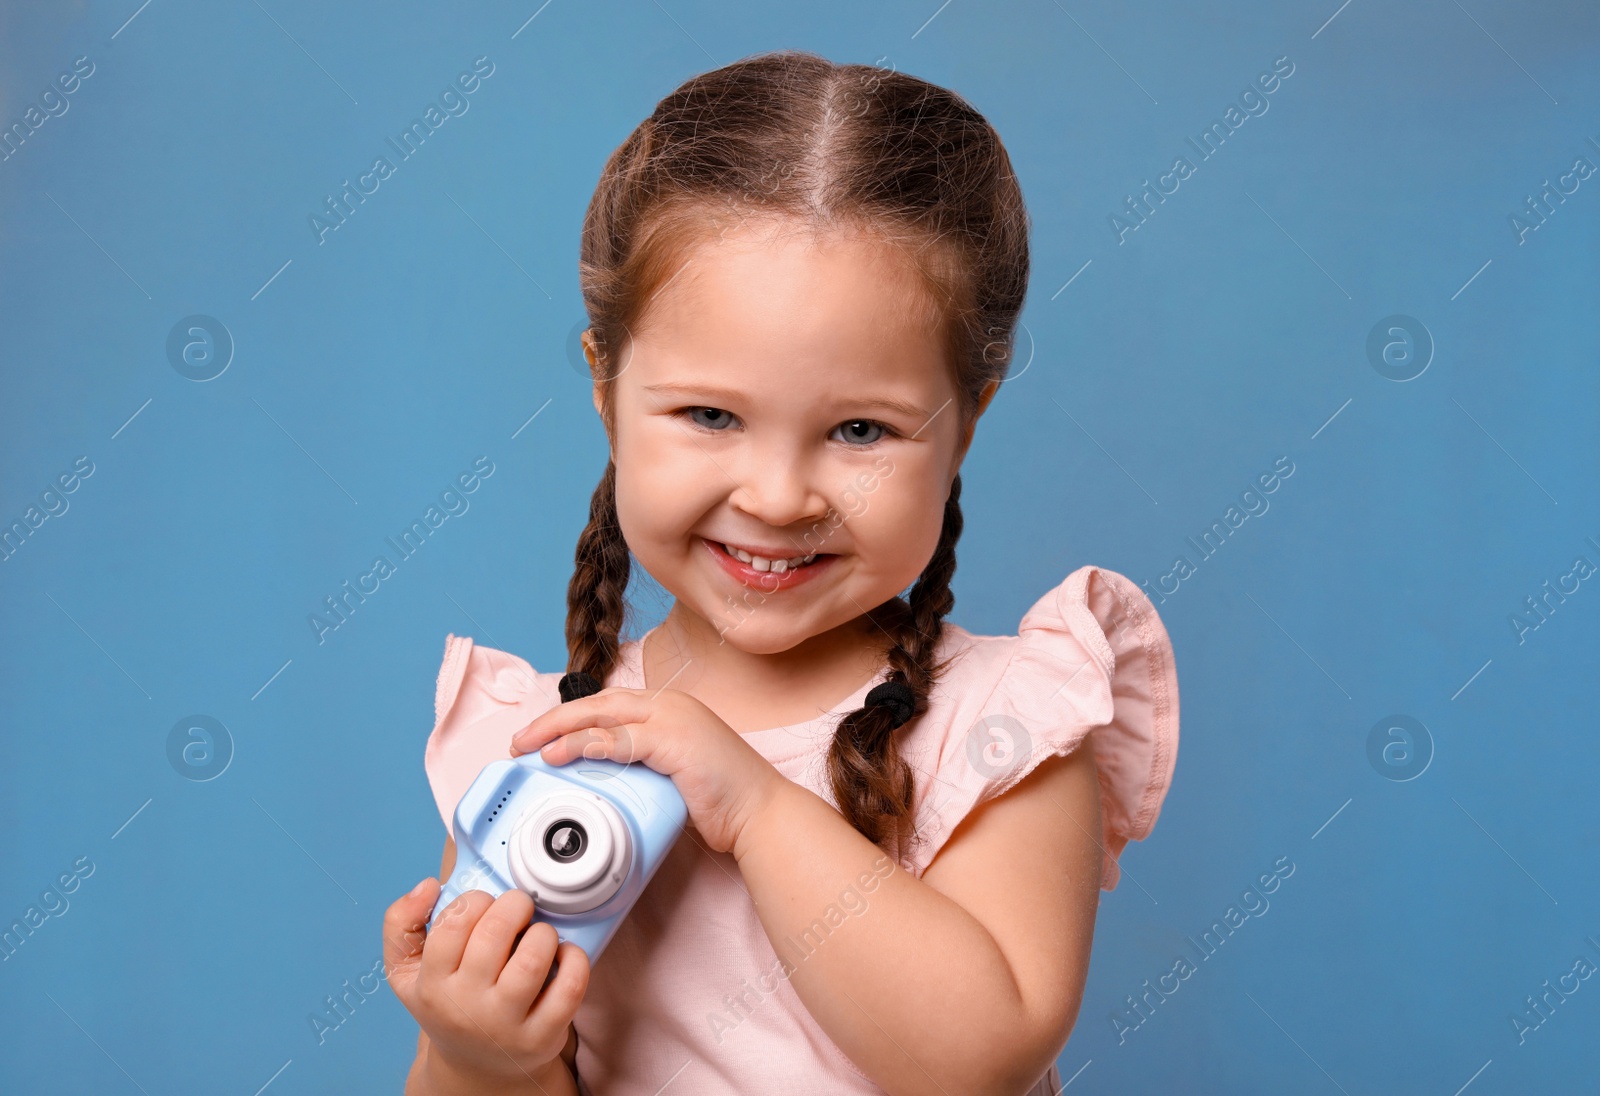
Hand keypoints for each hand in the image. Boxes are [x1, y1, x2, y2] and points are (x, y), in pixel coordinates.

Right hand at [383, 878, 587, 1088]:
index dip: (476, 900)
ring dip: (543, 931)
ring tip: (537, 934)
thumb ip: (401, 922)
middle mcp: (467, 1008)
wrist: (475, 1066)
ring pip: (533, 956)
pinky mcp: (543, 1036)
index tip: (485, 904)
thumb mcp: (406, 971)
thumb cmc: (445, 1003)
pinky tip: (562, 955)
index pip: (454, 923)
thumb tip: (427, 886)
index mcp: (432, 986)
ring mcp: (506, 1025)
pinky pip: (570, 986)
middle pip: (495, 932)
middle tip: (519, 908)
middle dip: (514, 905)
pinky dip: (574, 959)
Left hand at [510, 686, 783, 854]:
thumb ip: (644, 765)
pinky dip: (585, 745)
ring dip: (559, 730)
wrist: (761, 812)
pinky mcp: (672, 741)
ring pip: (602, 716)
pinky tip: (560, 755)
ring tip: (529, 747)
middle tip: (521, 741)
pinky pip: (618, 740)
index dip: (572, 718)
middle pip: (598, 703)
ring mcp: (672, 720)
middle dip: (554, 720)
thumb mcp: (676, 772)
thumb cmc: (725, 799)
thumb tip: (605, 777)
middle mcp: (670, 706)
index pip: (610, 705)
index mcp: (671, 709)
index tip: (542, 736)